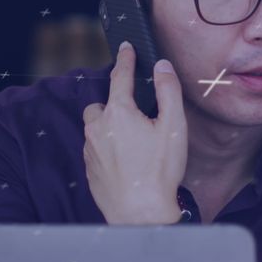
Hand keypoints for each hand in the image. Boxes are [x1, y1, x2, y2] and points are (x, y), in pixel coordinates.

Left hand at [83, 41, 187, 224]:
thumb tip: (162, 66)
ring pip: (96, 127)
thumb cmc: (159, 172)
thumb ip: (168, 91)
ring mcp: (90, 149)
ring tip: (133, 143)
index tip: (126, 47)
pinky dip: (106, 148)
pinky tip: (125, 161)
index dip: (126, 59)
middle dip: (115, 105)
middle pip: (102, 104)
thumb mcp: (173, 127)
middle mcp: (98, 127)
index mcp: (118, 112)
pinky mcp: (88, 168)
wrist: (140, 213)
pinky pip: (94, 148)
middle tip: (137, 118)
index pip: (120, 76)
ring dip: (109, 127)